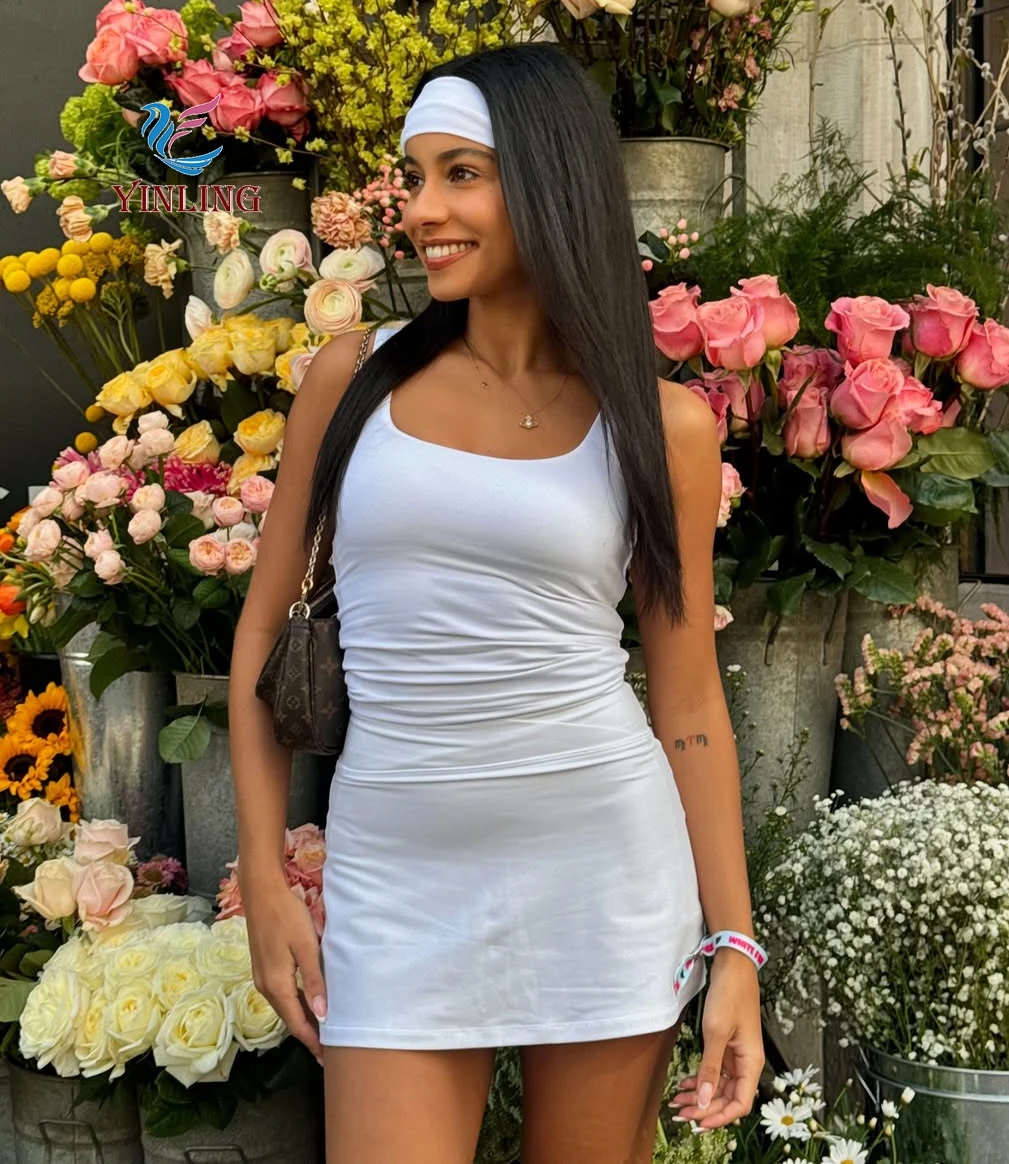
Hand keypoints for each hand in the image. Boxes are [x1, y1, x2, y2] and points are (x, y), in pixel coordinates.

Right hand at [243, 875, 326, 1064]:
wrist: (262, 892)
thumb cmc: (287, 916)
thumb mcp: (306, 947)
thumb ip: (314, 981)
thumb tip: (321, 1015)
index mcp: (276, 985)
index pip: (296, 1024)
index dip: (312, 1042)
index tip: (327, 1060)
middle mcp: (266, 986)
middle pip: (289, 1018)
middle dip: (308, 1035)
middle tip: (330, 1050)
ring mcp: (262, 976)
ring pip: (285, 1006)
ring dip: (303, 1019)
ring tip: (324, 1030)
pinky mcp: (264, 966)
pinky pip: (282, 994)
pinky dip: (296, 1004)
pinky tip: (309, 1002)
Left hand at [672, 951, 763, 1129]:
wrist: (732, 966)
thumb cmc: (729, 996)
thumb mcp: (716, 1034)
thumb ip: (710, 1069)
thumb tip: (705, 1101)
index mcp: (751, 1064)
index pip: (739, 1104)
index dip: (719, 1116)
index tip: (697, 1122)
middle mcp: (746, 1063)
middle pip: (728, 1097)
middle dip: (705, 1107)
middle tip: (680, 1113)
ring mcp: (737, 1055)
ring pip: (720, 1086)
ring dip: (701, 1095)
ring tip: (678, 1102)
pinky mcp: (727, 1045)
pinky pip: (715, 1071)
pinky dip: (701, 1079)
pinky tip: (684, 1083)